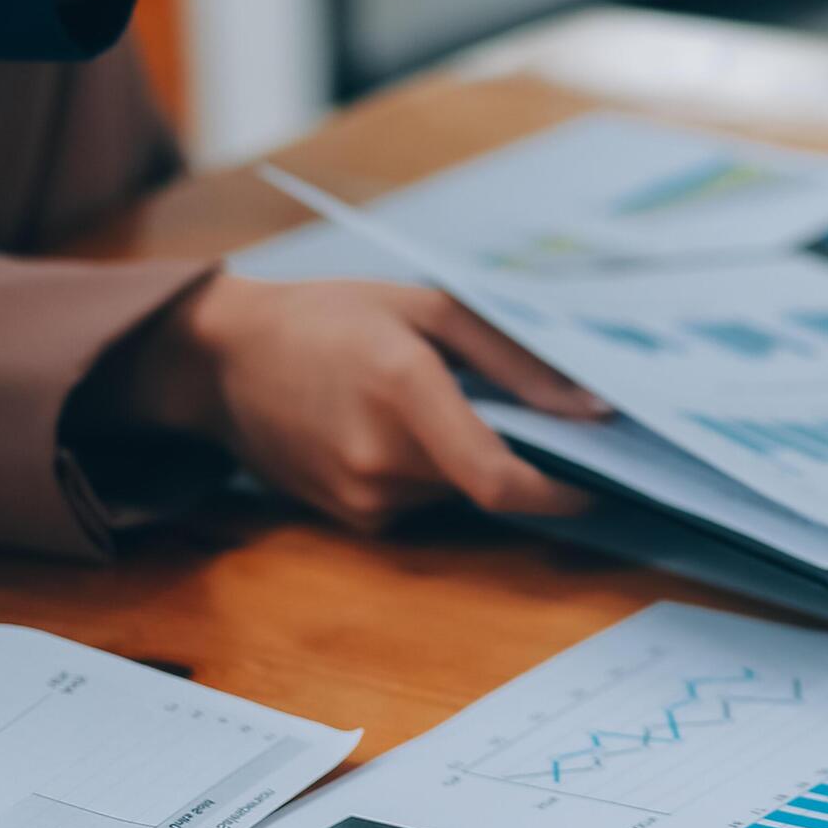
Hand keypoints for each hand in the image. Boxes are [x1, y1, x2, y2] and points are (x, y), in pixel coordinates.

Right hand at [97, 273, 605, 531]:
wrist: (225, 360)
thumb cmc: (335, 317)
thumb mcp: (429, 310)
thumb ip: (516, 361)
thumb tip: (592, 408)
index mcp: (404, 393)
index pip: (498, 478)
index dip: (560, 493)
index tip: (602, 482)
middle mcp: (380, 459)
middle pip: (488, 484)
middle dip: (522, 458)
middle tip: (531, 414)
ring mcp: (358, 497)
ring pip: (457, 494)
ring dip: (472, 460)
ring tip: (445, 405)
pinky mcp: (348, 518)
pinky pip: (421, 502)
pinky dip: (434, 472)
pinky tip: (404, 428)